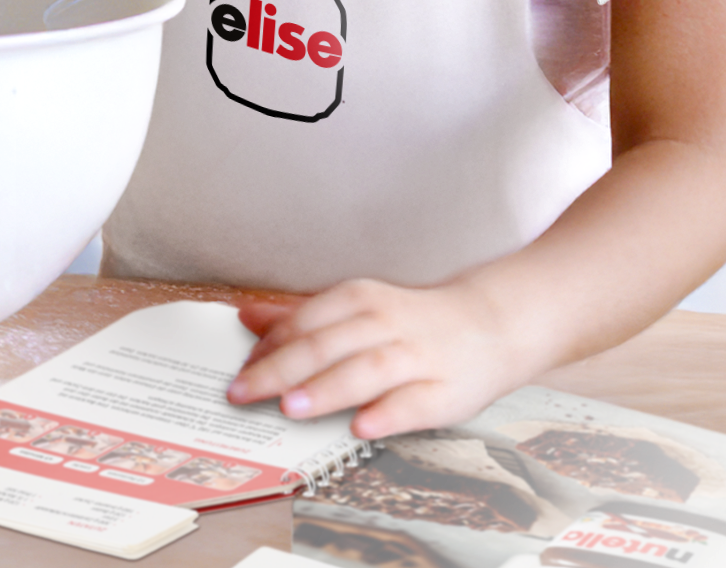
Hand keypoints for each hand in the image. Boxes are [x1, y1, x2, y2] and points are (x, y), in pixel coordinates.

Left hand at [226, 278, 533, 438]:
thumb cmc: (408, 320)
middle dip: (280, 370)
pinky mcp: (444, 392)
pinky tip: (361, 427)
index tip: (237, 372)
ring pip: (364, 371)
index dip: (267, 348)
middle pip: (325, 345)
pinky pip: (412, 404)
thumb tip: (245, 316)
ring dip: (325, 389)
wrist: (488, 326)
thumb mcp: (353, 307)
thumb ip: (300, 315)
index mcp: (358, 298)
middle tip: (243, 392)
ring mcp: (415, 357)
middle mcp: (383, 323)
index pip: (303, 322)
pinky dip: (386, 415)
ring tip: (290, 407)